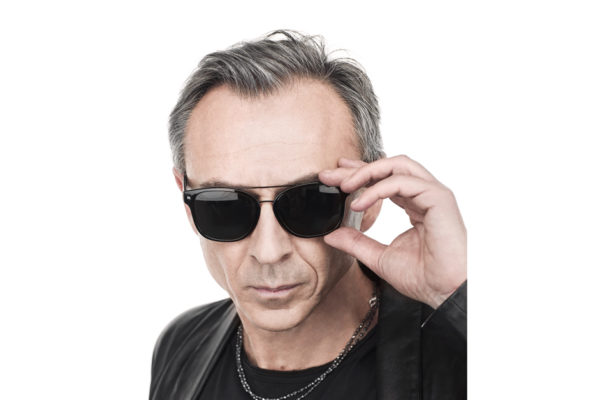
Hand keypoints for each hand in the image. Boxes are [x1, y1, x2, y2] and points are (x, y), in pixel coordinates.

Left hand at [319, 155, 466, 308]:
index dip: (360, 174)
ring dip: (367, 172)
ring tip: (343, 185)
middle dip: (357, 169)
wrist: (446, 292)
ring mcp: (433, 194)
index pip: (385, 179)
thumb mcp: (379, 257)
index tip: (335, 177)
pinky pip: (402, 182)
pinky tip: (359, 203)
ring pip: (397, 166)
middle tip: (329, 175)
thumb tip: (330, 234)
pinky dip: (377, 189)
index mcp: (415, 205)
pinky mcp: (438, 198)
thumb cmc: (424, 277)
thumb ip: (356, 242)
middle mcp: (424, 195)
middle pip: (388, 167)